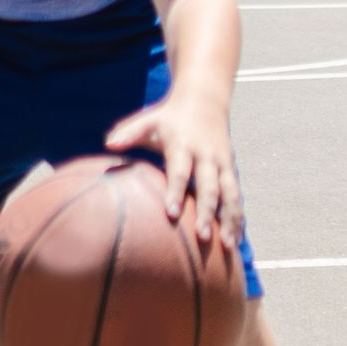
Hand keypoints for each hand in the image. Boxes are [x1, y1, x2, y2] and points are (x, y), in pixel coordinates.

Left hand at [105, 90, 242, 248]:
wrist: (204, 100)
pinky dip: (238, 218)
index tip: (171, 214)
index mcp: (184, 145)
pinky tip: (235, 241)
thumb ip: (129, 132)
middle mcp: (207, 156)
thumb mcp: (148, 120)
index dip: (176, 192)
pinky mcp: (231, 170)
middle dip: (207, 212)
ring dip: (230, 220)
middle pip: (209, 188)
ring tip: (228, 246)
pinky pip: (236, 197)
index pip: (180, 172)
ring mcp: (222, 164)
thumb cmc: (169, 117)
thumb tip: (108, 143)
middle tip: (203, 237)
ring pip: (230, 195)